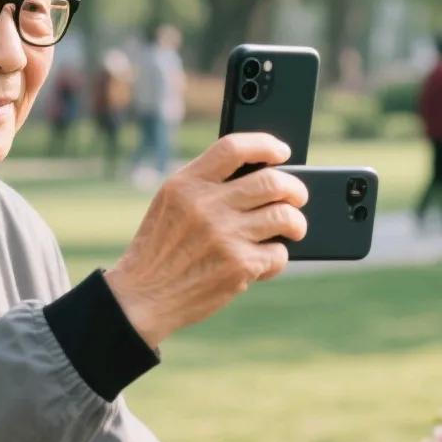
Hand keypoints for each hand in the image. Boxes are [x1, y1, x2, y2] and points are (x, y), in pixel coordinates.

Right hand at [104, 132, 306, 347]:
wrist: (143, 297)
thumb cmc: (161, 249)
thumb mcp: (170, 204)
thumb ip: (205, 184)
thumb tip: (261, 173)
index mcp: (185, 184)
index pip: (233, 148)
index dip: (265, 145)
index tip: (282, 151)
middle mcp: (206, 205)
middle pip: (271, 181)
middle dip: (294, 189)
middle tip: (298, 196)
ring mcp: (225, 236)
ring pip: (284, 216)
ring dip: (297, 223)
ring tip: (294, 228)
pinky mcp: (239, 266)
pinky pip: (278, 254)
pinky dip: (277, 258)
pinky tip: (265, 261)